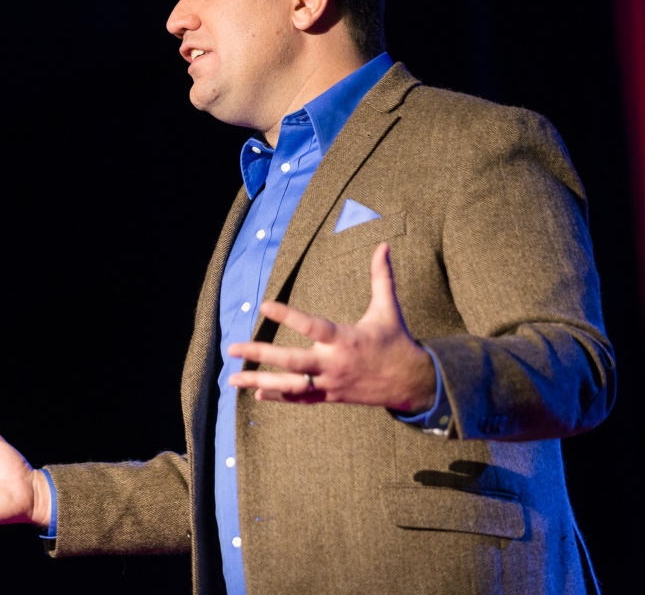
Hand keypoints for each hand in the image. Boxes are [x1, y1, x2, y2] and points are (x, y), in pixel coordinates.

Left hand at [227, 243, 435, 412]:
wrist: (412, 383)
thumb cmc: (396, 341)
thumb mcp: (388, 308)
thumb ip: (381, 277)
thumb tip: (384, 245)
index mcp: (346, 339)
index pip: (311, 326)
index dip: (288, 315)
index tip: (264, 305)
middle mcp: (334, 363)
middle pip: (292, 360)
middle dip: (260, 354)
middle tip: (232, 348)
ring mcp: (330, 383)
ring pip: (290, 385)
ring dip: (259, 381)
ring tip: (232, 379)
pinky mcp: (331, 396)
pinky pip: (301, 399)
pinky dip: (279, 397)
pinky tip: (257, 394)